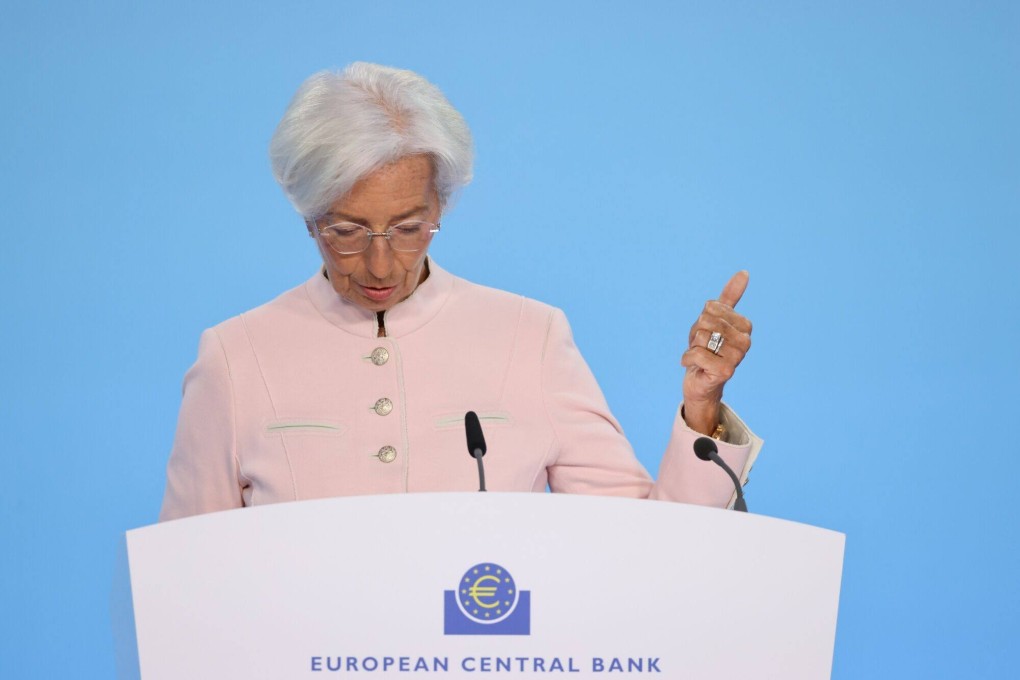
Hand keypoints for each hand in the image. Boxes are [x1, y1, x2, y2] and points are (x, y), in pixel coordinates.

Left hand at [680, 271, 752, 434]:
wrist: (700, 380)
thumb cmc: (707, 348)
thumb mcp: (714, 319)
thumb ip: (729, 297)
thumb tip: (744, 273)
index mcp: (745, 326)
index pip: (712, 307)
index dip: (702, 319)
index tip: (708, 333)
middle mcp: (746, 341)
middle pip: (706, 321)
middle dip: (696, 334)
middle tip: (701, 347)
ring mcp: (738, 357)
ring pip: (701, 337)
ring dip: (692, 347)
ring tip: (700, 356)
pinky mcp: (726, 372)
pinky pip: (697, 353)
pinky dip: (687, 358)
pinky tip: (693, 365)